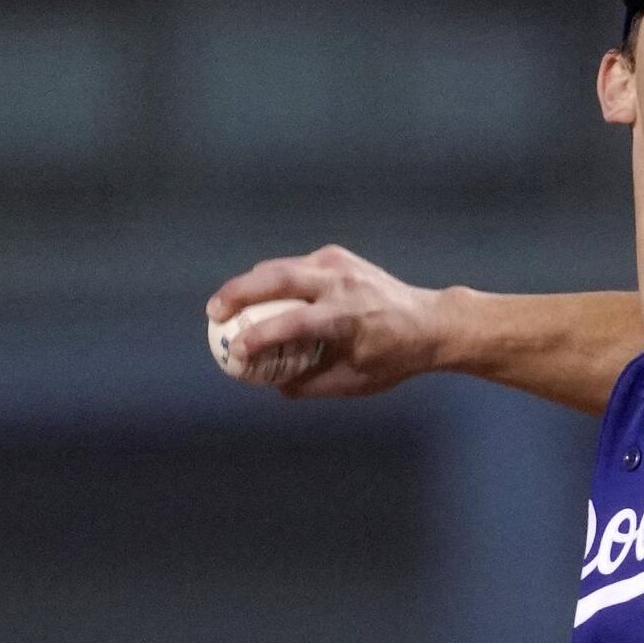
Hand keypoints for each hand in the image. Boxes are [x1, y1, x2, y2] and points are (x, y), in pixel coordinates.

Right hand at [206, 244, 445, 397]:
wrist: (430, 322)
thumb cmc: (394, 358)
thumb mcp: (356, 381)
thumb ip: (312, 385)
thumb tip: (272, 386)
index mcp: (347, 318)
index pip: (293, 323)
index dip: (260, 336)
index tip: (236, 351)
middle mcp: (342, 285)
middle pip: (278, 279)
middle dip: (238, 294)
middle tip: (213, 314)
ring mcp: (339, 264)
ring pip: (281, 267)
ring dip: (249, 283)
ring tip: (224, 305)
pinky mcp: (337, 256)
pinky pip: (294, 265)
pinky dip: (273, 278)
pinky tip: (257, 295)